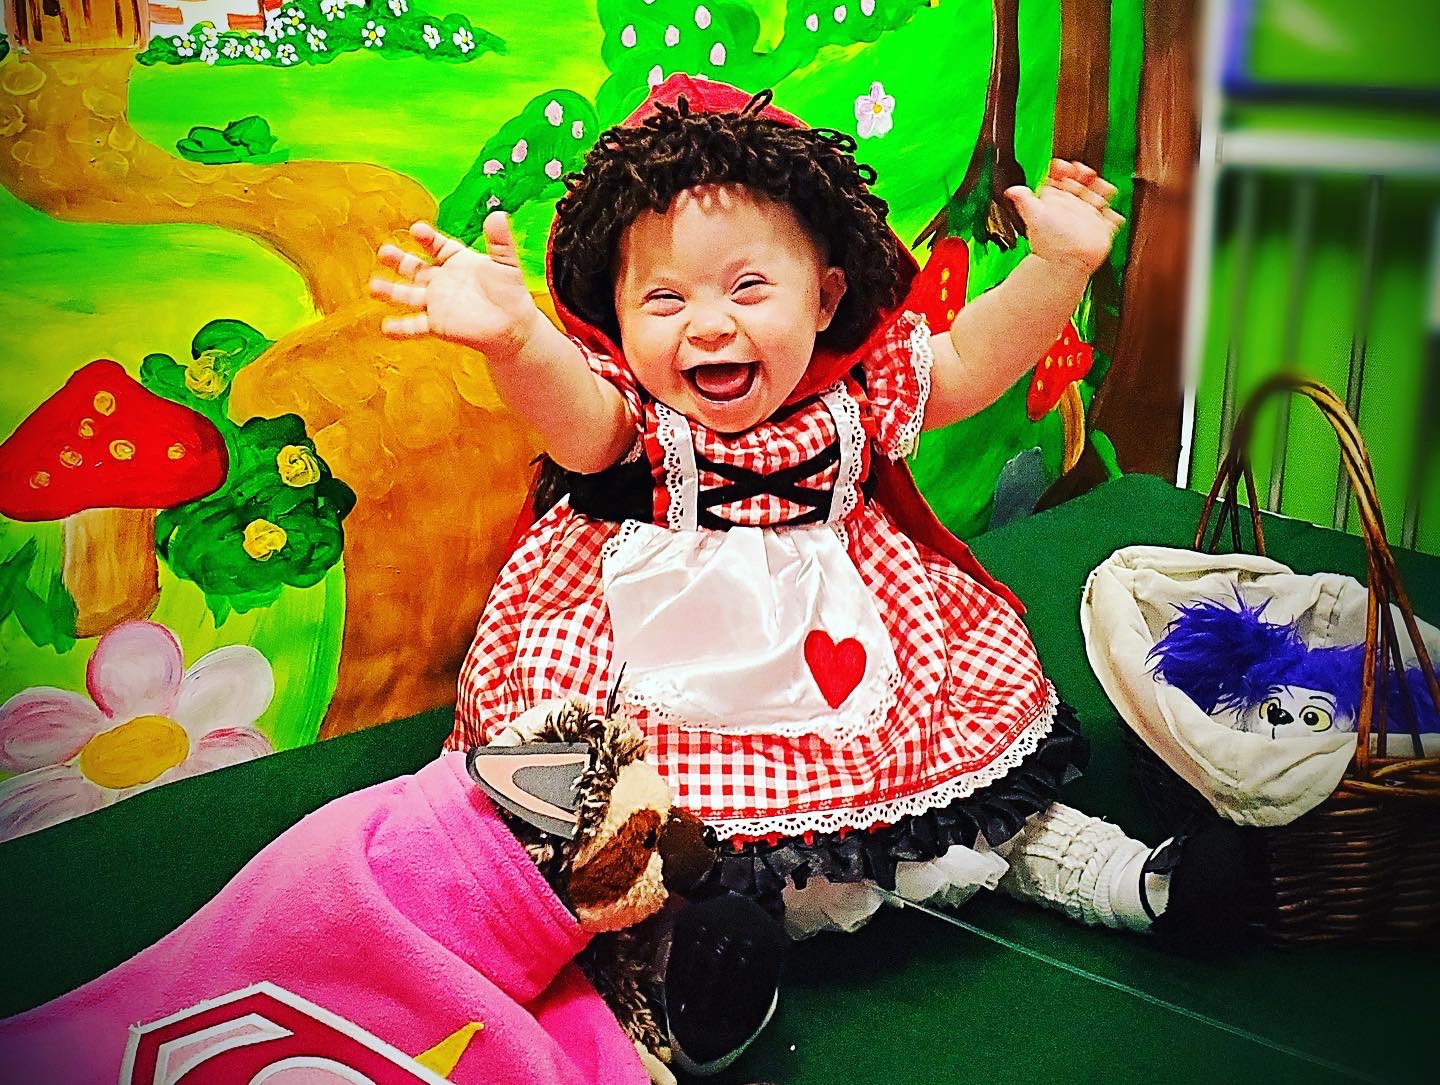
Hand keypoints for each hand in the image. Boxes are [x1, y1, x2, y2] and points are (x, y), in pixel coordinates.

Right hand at [370, 212, 544, 360]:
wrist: (513, 328)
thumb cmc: (511, 294)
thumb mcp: (507, 263)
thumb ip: (501, 241)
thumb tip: (499, 214)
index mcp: (456, 261)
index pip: (437, 246)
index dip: (427, 238)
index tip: (417, 230)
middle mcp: (442, 280)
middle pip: (414, 268)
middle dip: (398, 260)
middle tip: (384, 252)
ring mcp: (437, 303)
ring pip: (408, 295)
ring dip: (391, 291)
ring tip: (374, 287)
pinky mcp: (437, 325)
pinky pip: (415, 326)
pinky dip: (401, 328)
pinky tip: (386, 328)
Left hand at [1005, 159, 1123, 276]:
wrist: (1064, 264)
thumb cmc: (1048, 243)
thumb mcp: (1034, 217)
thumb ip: (1024, 201)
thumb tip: (1012, 190)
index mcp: (1055, 203)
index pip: (1059, 181)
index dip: (1062, 171)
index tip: (1063, 165)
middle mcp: (1071, 209)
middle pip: (1079, 185)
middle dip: (1082, 175)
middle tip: (1083, 170)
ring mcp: (1087, 218)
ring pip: (1097, 196)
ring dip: (1100, 188)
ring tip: (1102, 184)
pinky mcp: (1101, 228)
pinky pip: (1110, 218)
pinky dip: (1113, 213)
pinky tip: (1112, 207)